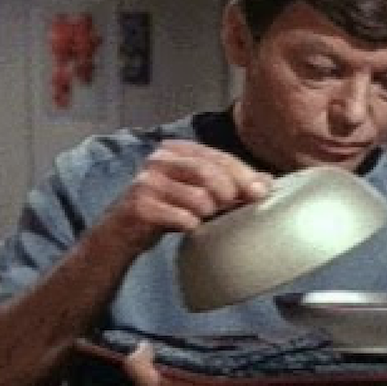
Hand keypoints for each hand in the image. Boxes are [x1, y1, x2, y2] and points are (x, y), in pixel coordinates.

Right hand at [102, 140, 272, 252]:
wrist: (120, 234)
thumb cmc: (162, 211)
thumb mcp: (196, 193)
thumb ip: (227, 184)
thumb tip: (267, 181)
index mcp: (174, 151)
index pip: (216, 156)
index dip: (243, 174)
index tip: (260, 192)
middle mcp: (158, 161)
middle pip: (208, 171)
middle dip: (228, 192)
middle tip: (232, 207)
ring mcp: (146, 182)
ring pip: (197, 196)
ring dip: (208, 212)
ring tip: (203, 219)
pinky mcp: (139, 206)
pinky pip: (180, 217)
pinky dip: (190, 225)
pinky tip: (189, 228)